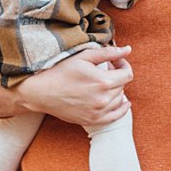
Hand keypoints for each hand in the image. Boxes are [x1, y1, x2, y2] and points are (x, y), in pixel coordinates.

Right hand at [17, 43, 132, 127]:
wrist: (42, 92)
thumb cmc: (61, 71)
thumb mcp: (84, 57)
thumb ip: (108, 53)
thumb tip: (128, 49)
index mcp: (103, 81)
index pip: (127, 74)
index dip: (124, 65)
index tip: (116, 61)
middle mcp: (103, 99)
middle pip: (122, 86)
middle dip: (117, 76)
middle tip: (105, 69)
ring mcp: (98, 112)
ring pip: (120, 100)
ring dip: (116, 90)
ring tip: (104, 83)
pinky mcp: (92, 120)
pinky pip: (115, 116)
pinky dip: (122, 109)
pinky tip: (123, 102)